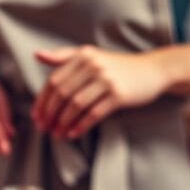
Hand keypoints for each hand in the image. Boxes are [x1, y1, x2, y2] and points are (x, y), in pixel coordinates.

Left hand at [32, 46, 170, 139]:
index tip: (36, 116)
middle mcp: (93, 65)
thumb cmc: (118, 67)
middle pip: (62, 94)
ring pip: (76, 105)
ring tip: (57, 134)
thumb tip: (37, 55)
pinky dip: (81, 125)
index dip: (42, 100)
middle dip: (50, 114)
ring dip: (63, 122)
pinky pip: (94, 113)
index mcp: (83, 56)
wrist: (153, 70)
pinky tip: (73, 134)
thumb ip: (64, 56)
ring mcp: (107, 80)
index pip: (54, 80)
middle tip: (44, 129)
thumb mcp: (92, 56)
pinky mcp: (119, 95)